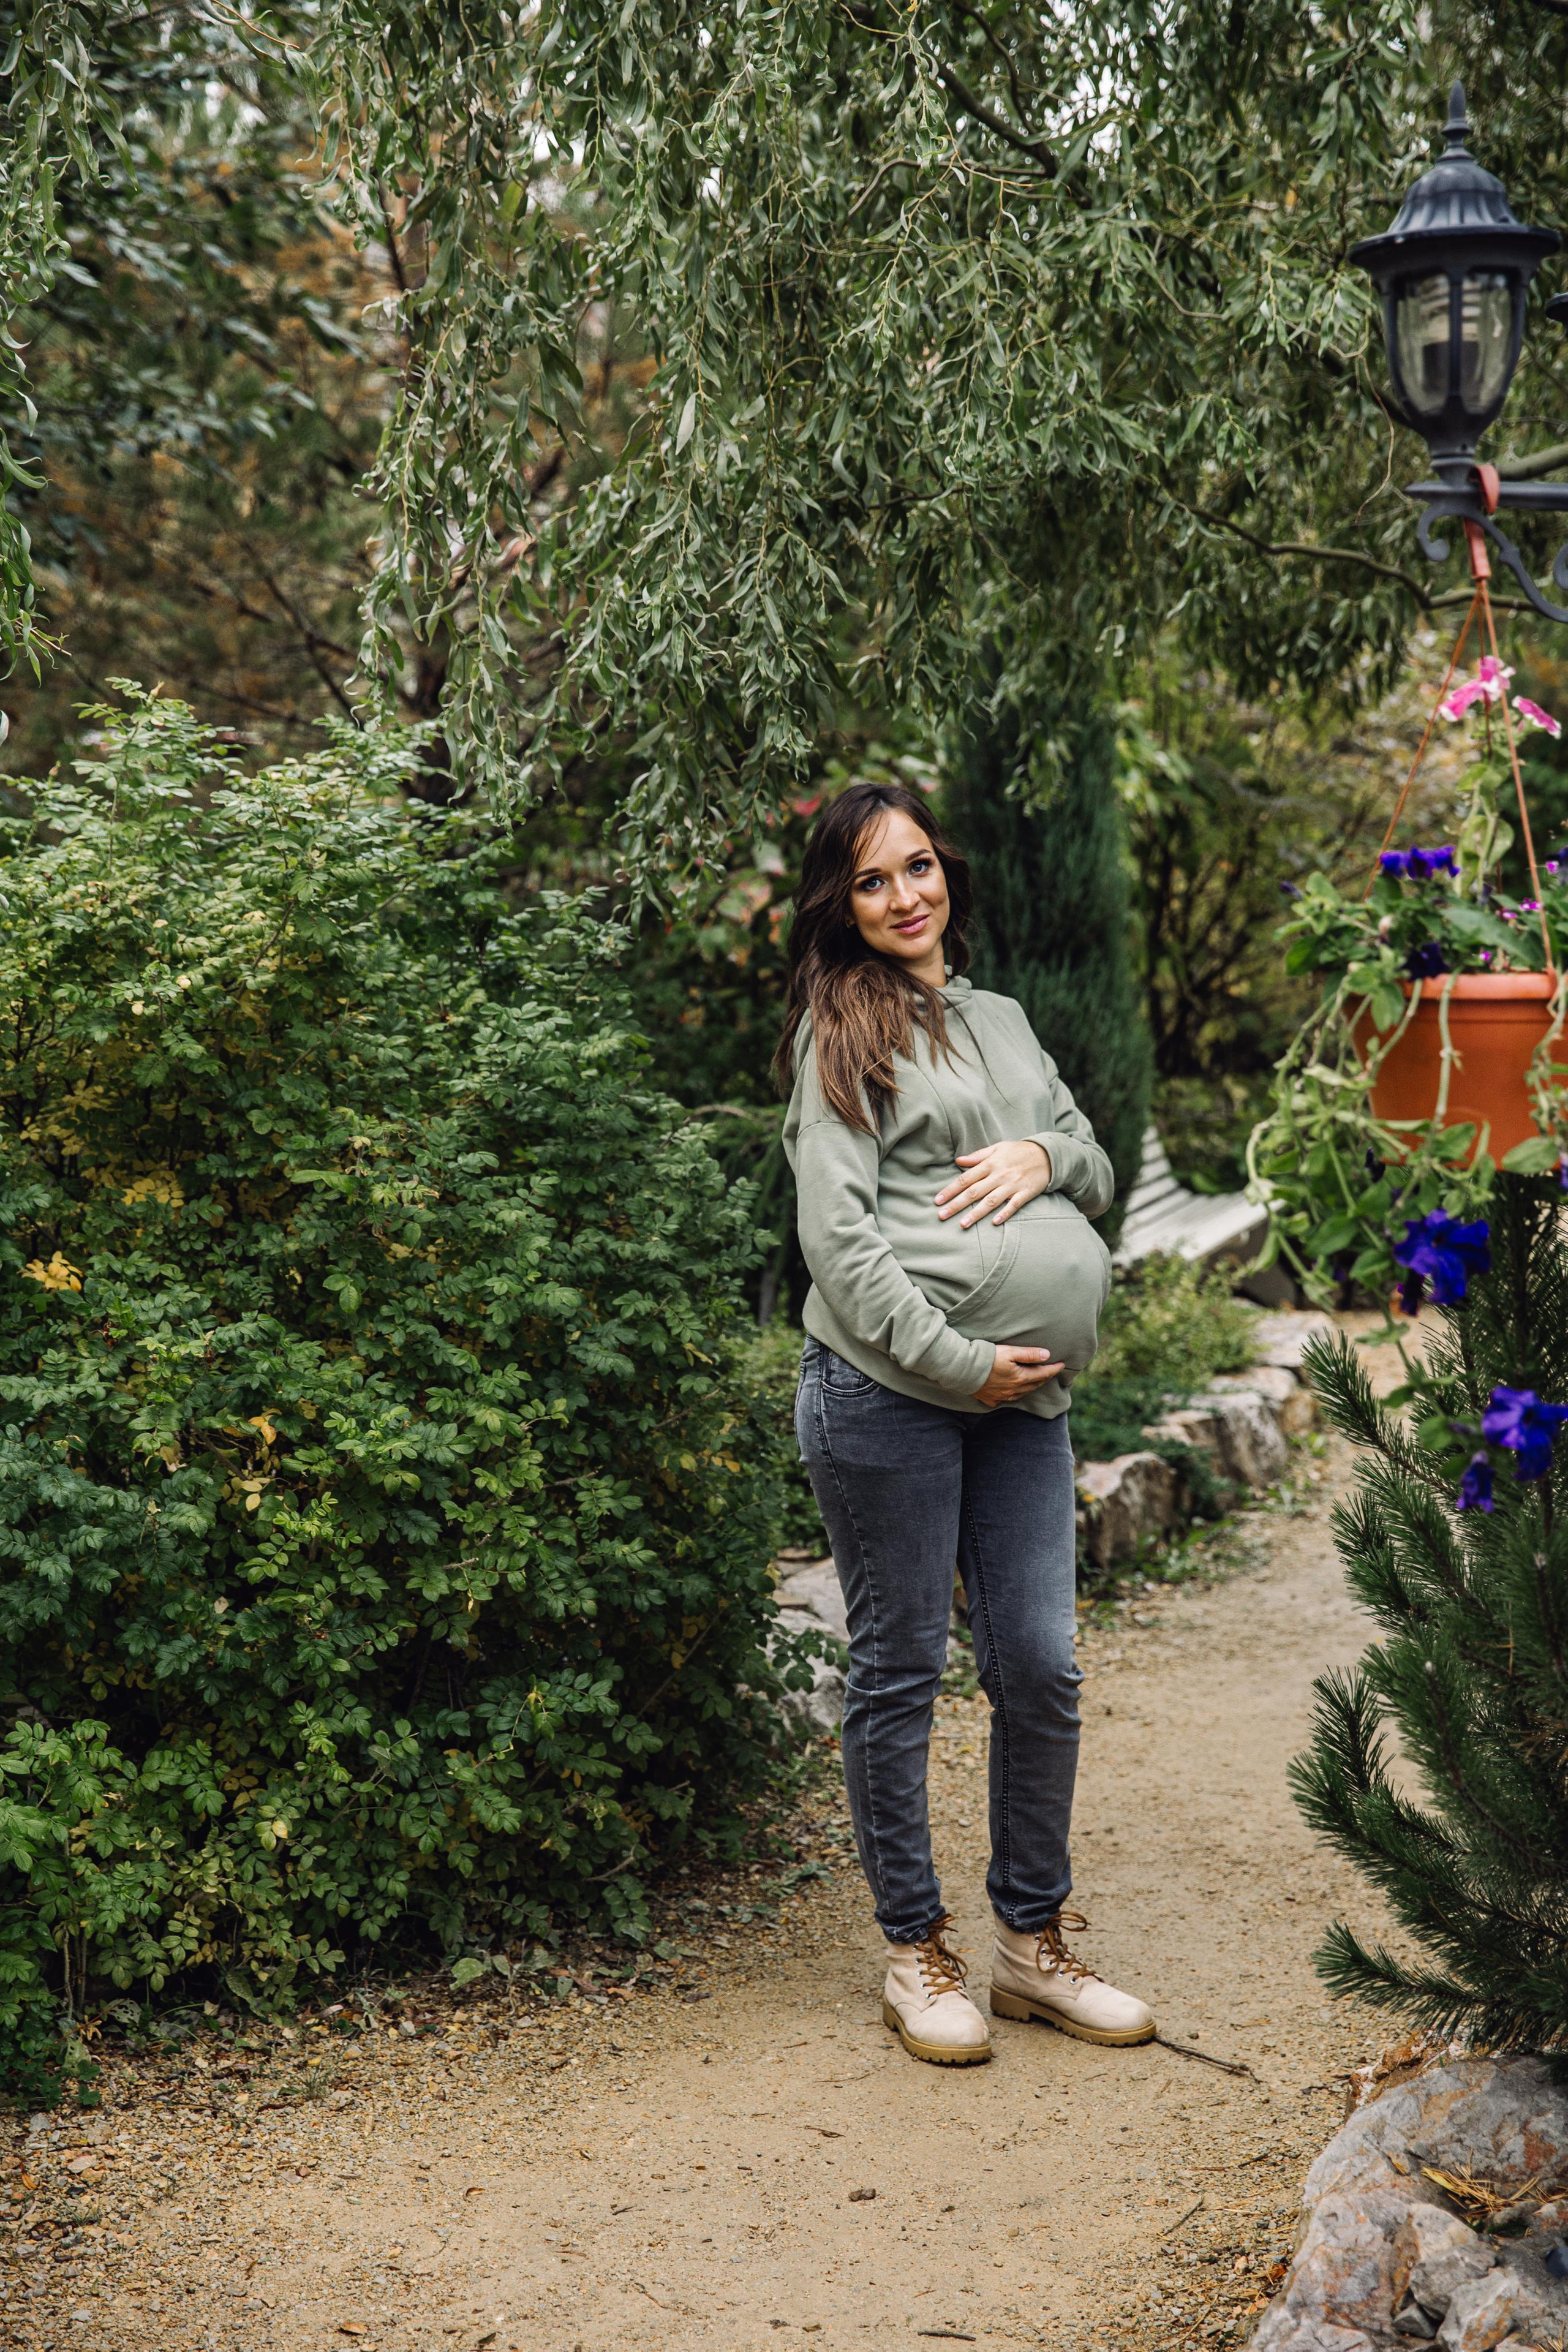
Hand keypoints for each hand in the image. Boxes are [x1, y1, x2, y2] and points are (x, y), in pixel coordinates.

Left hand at [935, 1138, 1051, 1228]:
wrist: (1048, 1155)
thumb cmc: (1018, 1152)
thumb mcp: (997, 1148)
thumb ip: (977, 1156)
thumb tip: (958, 1160)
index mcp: (990, 1163)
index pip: (966, 1178)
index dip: (950, 1190)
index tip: (937, 1200)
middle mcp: (999, 1175)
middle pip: (974, 1192)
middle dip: (956, 1204)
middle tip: (942, 1215)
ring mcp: (1013, 1184)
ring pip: (991, 1201)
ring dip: (976, 1213)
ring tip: (962, 1224)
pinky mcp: (1026, 1192)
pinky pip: (1014, 1205)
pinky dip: (1004, 1213)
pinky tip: (994, 1222)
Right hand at [973, 1344, 1064, 1407]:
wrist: (963, 1370)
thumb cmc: (987, 1357)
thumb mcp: (1010, 1351)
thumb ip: (1029, 1354)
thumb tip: (1047, 1355)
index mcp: (1019, 1377)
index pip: (1042, 1373)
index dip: (1053, 1369)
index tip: (1062, 1365)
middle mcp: (1013, 1389)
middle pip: (1033, 1385)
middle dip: (1044, 1378)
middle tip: (1051, 1372)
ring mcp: (1001, 1396)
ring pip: (1022, 1393)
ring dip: (1031, 1387)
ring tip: (1036, 1381)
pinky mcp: (990, 1399)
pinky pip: (1006, 1399)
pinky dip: (1014, 1395)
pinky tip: (1013, 1392)